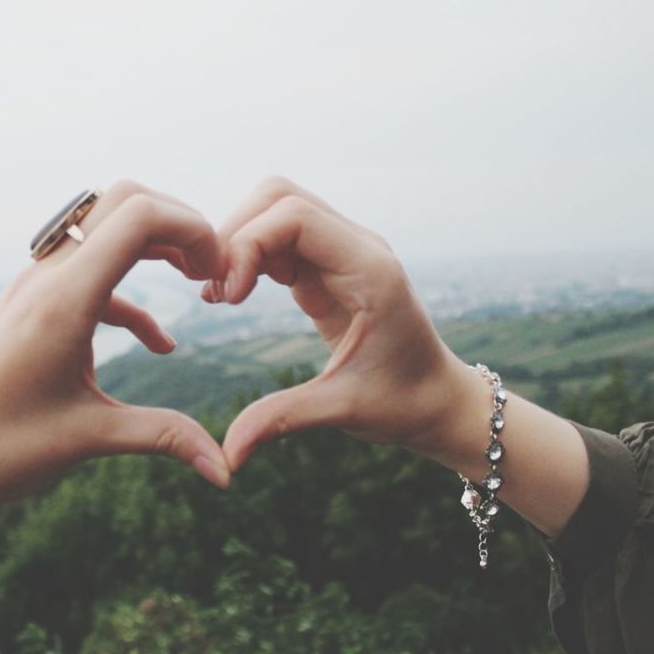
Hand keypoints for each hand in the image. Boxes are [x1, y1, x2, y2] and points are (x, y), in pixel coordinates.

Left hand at [0, 180, 230, 535]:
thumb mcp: (89, 439)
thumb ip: (165, 438)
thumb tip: (226, 472)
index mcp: (63, 299)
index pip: (138, 215)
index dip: (193, 229)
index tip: (221, 275)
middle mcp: (47, 277)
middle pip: (124, 202)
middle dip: (179, 225)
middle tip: (213, 272)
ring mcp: (35, 287)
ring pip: (105, 230)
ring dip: (155, 248)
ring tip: (198, 285)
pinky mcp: (31, 307)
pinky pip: (91, 276)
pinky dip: (132, 294)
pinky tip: (159, 345)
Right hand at [204, 177, 476, 470]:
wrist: (439, 402)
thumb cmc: (404, 404)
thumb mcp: (344, 410)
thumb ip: (282, 420)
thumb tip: (226, 457)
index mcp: (369, 269)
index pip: (293, 215)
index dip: (247, 245)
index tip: (228, 299)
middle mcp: (356, 247)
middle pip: (279, 196)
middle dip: (235, 234)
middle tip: (214, 293)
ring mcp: (342, 252)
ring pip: (275, 210)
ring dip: (238, 243)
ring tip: (219, 297)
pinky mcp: (327, 267)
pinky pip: (278, 239)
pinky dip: (248, 256)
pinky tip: (231, 297)